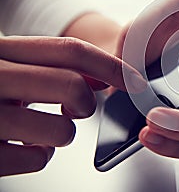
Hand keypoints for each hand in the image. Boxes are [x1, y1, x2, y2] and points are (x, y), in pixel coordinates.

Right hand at [0, 36, 145, 175]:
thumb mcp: (9, 64)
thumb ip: (51, 64)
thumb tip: (101, 75)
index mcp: (2, 51)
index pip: (70, 50)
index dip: (110, 65)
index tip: (134, 80)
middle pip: (71, 87)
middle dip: (86, 102)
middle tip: (77, 107)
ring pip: (61, 130)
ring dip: (61, 133)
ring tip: (38, 128)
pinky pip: (37, 159)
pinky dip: (39, 155)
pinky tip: (20, 145)